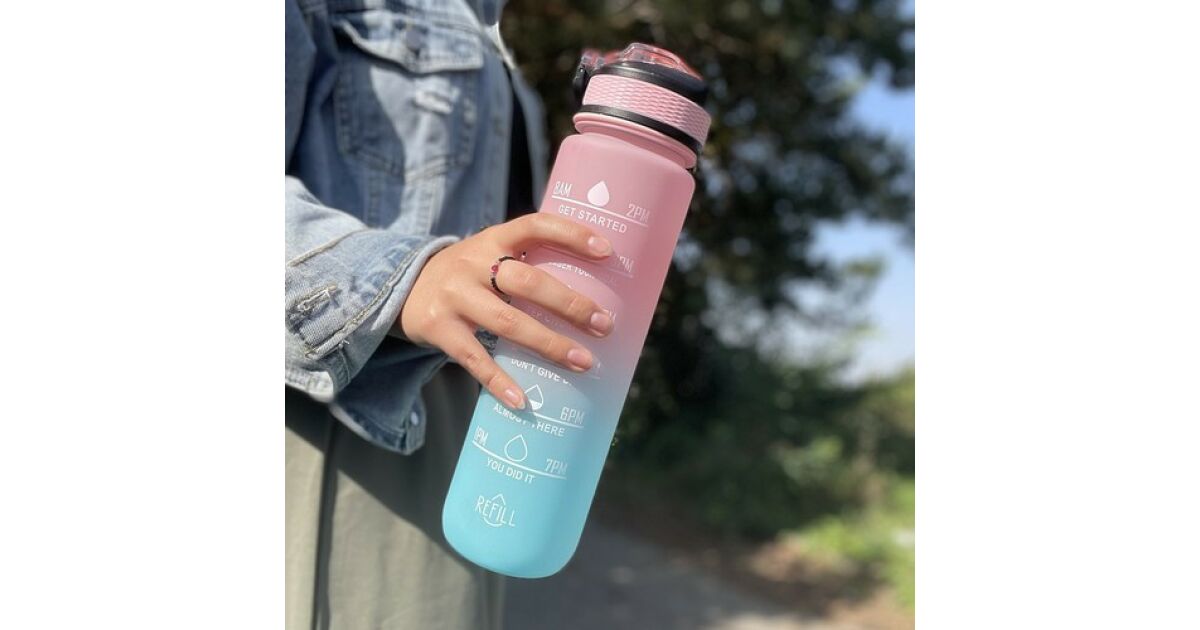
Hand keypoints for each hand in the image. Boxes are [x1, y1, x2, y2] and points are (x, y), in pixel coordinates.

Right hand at [398, 213, 615, 409]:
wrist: (403, 289)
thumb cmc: (469, 275)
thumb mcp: (490, 254)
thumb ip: (527, 263)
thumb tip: (591, 295)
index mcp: (493, 238)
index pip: (535, 226)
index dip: (570, 234)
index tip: (607, 250)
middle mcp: (473, 263)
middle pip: (526, 281)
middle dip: (569, 304)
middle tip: (604, 325)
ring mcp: (454, 296)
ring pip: (507, 322)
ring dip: (548, 344)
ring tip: (582, 362)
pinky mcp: (439, 329)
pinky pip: (474, 359)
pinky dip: (500, 381)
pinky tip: (524, 401)